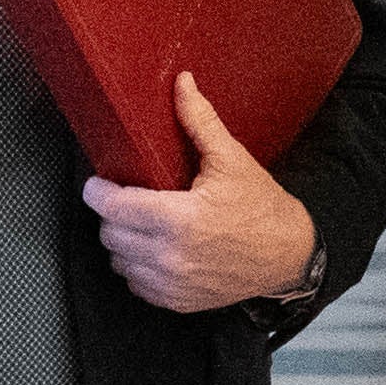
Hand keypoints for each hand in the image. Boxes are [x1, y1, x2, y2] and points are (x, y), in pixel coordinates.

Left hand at [84, 76, 318, 312]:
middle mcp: (172, 256)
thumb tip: (181, 83)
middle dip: (112, 215)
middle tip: (126, 199)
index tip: (97, 184)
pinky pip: (136, 285)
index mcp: (180, 218)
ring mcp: (174, 283)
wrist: (288, 255)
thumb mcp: (231, 159)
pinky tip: (153, 250)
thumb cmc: (261, 208)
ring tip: (140, 224)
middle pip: (110, 235)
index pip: (114, 207)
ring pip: (119, 262)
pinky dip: (137, 268)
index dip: (97, 192)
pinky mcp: (178, 301)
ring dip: (123, 242)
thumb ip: (198, 121)